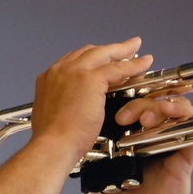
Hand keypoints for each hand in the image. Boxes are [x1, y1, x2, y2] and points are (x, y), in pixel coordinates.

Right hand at [28, 38, 153, 172]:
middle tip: (125, 48)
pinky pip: (117, 68)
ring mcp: (74, 72)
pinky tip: (144, 64)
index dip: (91, 59)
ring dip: (123, 50)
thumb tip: (73, 104)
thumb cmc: (52, 139)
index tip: (102, 61)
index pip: (74, 61)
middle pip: (89, 52)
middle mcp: (59, 70)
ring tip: (136, 48)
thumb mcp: (53, 113)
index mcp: (48, 78)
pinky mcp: (90, 79)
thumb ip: (63, 102)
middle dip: (108, 49)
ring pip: (104, 54)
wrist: (53, 145)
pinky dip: (133, 65)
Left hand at [104, 95, 192, 193]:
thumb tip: (84, 133)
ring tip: (149, 119)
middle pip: (155, 103)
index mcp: (135, 134)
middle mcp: (156, 134)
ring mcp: (173, 143)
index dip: (127, 101)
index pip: (135, 105)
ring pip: (177, 111)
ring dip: (165, 108)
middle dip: (141, 104)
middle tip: (126, 118)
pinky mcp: (186, 156)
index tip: (115, 114)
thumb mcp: (104, 170)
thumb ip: (98, 151)